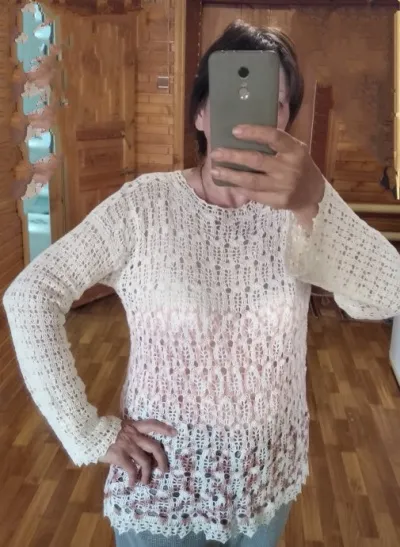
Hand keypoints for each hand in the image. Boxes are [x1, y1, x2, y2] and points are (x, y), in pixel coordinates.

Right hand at [100, 419, 176, 486]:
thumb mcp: (120, 428)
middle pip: (154, 447)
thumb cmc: (104, 431)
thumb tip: (139, 447)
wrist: (89, 433)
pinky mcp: (119, 455)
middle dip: (162, 460)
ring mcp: (127, 445)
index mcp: (134, 426)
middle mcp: (133, 435)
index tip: (174, 433)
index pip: (152, 424)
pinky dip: (133, 478)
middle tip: (164, 469)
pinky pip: (131, 469)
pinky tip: (132, 483)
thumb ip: (130, 434)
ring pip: (145, 461)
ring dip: (147, 474)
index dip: (164, 428)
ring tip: (146, 481)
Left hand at [210, 125, 324, 212]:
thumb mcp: (294, 150)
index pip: (273, 137)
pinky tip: (229, 184)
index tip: (234, 130)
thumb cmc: (298, 165)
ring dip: (230, 175)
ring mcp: (284, 187)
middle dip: (233, 156)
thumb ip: (275, 143)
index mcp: (294, 150)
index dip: (254, 132)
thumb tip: (241, 134)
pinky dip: (239, 188)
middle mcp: (290, 168)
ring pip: (251, 181)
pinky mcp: (279, 201)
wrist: (313, 193)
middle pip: (256, 160)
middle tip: (215, 153)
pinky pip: (254, 195)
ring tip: (215, 171)